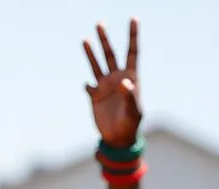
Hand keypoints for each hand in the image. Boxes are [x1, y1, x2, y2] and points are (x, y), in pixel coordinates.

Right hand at [83, 20, 140, 147]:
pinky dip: (87, 85)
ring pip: (97, 66)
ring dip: (91, 53)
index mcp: (130, 77)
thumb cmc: (131, 124)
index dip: (132, 35)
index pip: (132, 52)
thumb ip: (129, 95)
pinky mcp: (95, 98)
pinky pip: (89, 87)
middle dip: (104, 39)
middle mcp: (117, 79)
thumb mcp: (133, 111)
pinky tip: (86, 84)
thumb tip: (123, 82)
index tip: (133, 18)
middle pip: (110, 54)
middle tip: (99, 24)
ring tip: (85, 39)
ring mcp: (105, 88)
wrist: (119, 139)